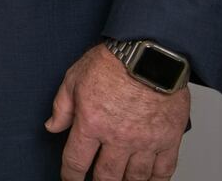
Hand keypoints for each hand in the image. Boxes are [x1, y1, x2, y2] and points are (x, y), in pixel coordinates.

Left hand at [45, 45, 189, 180]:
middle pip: (106, 176)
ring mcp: (145, 141)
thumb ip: (62, 107)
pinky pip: (164, 170)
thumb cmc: (113, 62)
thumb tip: (52, 126)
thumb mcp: (74, 79)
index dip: (70, 176)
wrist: (150, 53)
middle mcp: (118, 137)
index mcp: (91, 124)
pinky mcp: (169, 139)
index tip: (70, 180)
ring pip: (135, 178)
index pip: (75, 161)